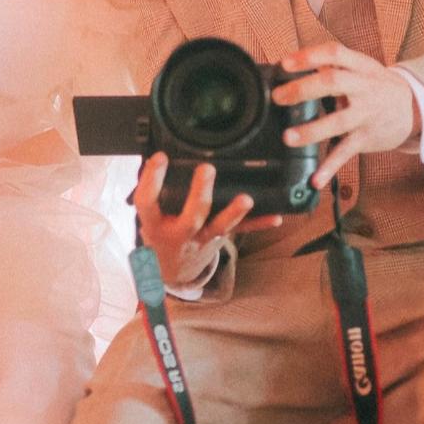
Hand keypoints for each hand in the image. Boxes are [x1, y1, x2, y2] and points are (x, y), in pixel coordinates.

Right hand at [131, 153, 281, 285]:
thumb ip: (150, 191)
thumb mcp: (147, 216)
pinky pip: (242, 231)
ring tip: (246, 199)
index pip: (148, 202)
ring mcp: (202, 238)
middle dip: (200, 194)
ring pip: (220, 227)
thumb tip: (152, 152)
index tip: (160, 157)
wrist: (172, 270)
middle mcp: (180, 234)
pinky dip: (259, 224)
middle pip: (191, 217)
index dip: (152, 180)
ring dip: (234, 213)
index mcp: (155, 225)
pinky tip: (275, 218)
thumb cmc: (159, 232)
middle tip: (206, 168)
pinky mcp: (220, 239)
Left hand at [273, 43, 419, 188]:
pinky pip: (346, 153)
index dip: (309, 56)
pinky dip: (330, 167)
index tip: (285, 63)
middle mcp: (364, 88)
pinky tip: (315, 179)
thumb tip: (291, 64)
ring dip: (312, 130)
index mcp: (360, 66)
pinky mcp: (366, 138)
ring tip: (288, 137)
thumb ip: (333, 65)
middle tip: (278, 97)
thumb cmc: (377, 85)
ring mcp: (366, 114)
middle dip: (303, 89)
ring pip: (338, 121)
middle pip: (333, 82)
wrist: (413, 108)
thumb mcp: (362, 67)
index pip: (334, 53)